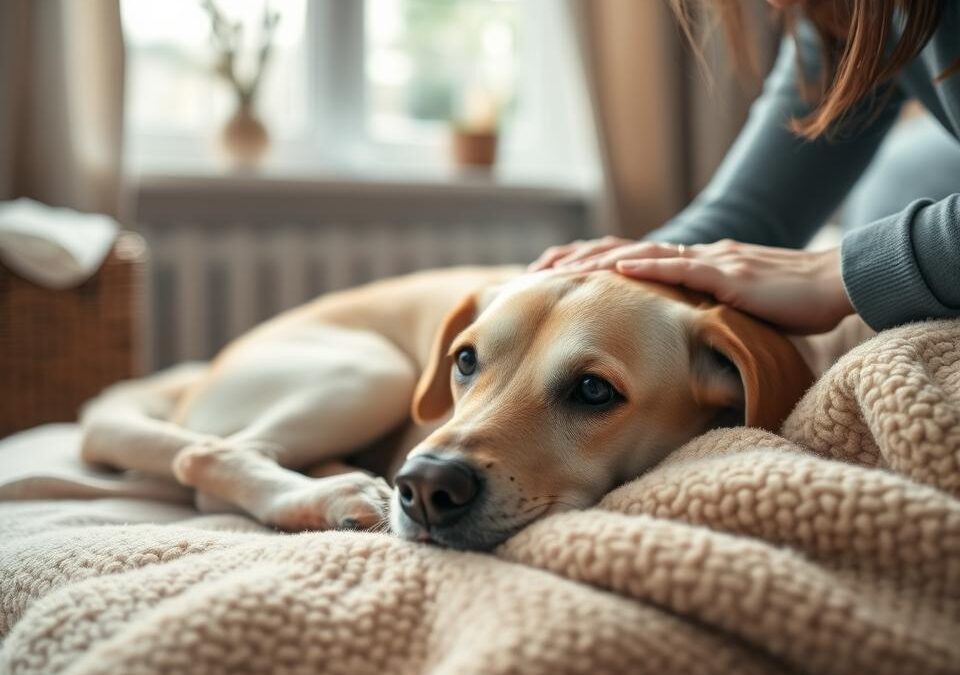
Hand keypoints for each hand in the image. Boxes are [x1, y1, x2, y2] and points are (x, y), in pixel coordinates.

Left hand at [535, 238, 854, 333]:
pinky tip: (619, 269)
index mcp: (689, 265)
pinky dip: (649, 267)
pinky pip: (684, 269)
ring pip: (643, 255)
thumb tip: (673, 340)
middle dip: (575, 260)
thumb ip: (699, 316)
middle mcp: (693, 257)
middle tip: (533, 271)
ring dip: (599, 261)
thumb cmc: (785, 301)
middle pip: (621, 253)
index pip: (626, 262)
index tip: (546, 277)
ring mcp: (710, 261)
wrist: (833, 283)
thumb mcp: (729, 310)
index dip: (586, 266)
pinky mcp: (732, 275)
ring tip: (561, 268)